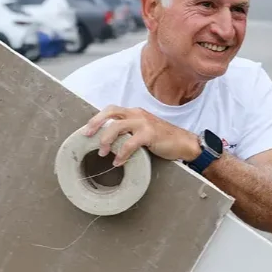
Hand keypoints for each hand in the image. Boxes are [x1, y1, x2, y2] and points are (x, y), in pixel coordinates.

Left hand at [82, 105, 200, 166]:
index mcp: (134, 112)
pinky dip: (121, 153)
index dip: (98, 118)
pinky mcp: (149, 134)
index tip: (88, 130)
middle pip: (111, 112)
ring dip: (106, 140)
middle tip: (88, 135)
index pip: (112, 110)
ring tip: (102, 153)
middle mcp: (137, 113)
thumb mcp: (143, 130)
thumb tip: (111, 140)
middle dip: (96, 123)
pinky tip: (118, 162)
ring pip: (117, 126)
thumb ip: (129, 131)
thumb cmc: (162, 139)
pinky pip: (129, 143)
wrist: (184, 143)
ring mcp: (143, 122)